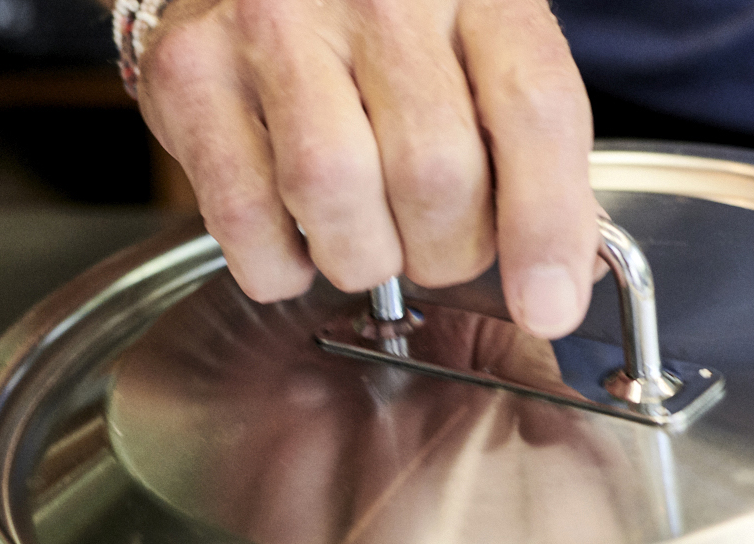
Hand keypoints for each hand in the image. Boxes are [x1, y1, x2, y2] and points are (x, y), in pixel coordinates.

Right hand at [136, 0, 598, 338]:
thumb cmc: (399, 30)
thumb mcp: (490, 61)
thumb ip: (534, 160)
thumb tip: (563, 283)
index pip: (532, 110)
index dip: (546, 226)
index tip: (548, 306)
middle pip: (434, 172)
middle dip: (448, 252)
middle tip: (439, 244)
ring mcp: (274, 20)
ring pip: (335, 193)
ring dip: (363, 258)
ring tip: (368, 236)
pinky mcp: (190, 67)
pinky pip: (245, 216)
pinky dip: (279, 263)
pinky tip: (298, 235)